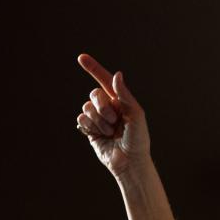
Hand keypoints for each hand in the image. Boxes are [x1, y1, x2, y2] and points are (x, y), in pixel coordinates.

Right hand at [76, 53, 149, 178]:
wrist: (129, 162)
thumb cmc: (138, 139)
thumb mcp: (136, 115)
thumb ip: (124, 95)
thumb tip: (117, 74)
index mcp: (121, 101)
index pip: (105, 81)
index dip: (94, 68)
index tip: (81, 57)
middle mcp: (109, 107)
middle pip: (94, 94)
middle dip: (103, 107)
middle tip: (114, 120)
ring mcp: (98, 118)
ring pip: (87, 108)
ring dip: (99, 120)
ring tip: (110, 132)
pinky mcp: (90, 129)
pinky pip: (81, 119)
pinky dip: (90, 126)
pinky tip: (100, 135)